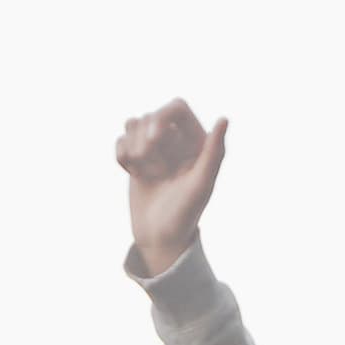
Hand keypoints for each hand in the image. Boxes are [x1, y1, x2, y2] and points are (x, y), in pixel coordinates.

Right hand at [117, 99, 228, 275]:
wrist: (160, 237)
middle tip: (149, 167)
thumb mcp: (201, 185)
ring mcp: (154, 148)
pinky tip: (132, 173)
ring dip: (132, 147)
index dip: (161, 117)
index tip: (154, 139)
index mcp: (197, 141)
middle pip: (151, 115)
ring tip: (144, 173)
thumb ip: (214, 152)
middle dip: (144, 138)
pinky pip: (121, 140)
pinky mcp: (136, 157)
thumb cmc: (185, 213)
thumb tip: (224, 118)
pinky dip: (121, 155)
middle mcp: (176, 140)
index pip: (176, 108)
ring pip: (134, 124)